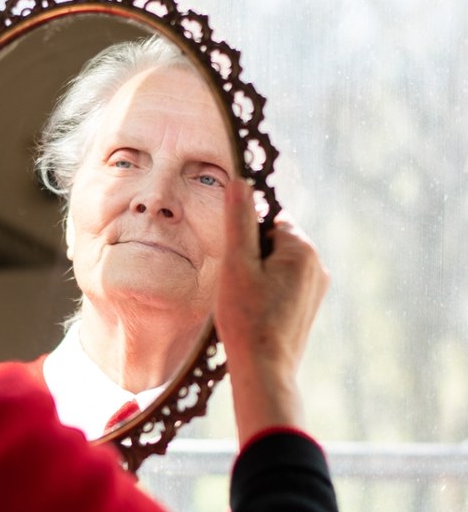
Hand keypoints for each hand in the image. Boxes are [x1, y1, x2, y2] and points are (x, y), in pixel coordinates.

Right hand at [215, 180, 329, 444]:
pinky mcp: (309, 306)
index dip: (245, 237)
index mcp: (302, 249)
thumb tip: (241, 182)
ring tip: (244, 299)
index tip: (235, 261)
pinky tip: (254, 310)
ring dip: (257, 273)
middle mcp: (317, 265)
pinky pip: (283, 282)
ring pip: (277, 262)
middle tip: (236, 283)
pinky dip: (265, 290)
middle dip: (251, 255)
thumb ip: (239, 221)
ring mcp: (316, 288)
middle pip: (274, 240)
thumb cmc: (247, 317)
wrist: (264, 370)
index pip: (269, 220)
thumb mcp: (236, 264)